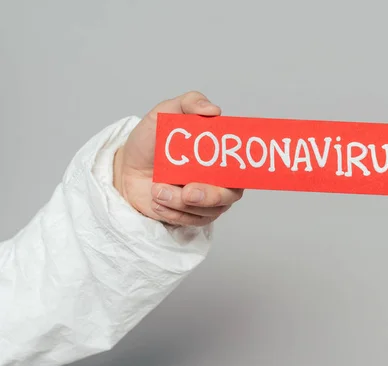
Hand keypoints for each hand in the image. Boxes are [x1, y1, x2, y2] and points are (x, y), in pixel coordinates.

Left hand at [113, 91, 243, 225]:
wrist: (126, 169)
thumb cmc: (150, 141)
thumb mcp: (165, 113)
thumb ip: (189, 103)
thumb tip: (214, 110)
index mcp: (220, 153)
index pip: (243, 164)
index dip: (242, 170)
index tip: (222, 172)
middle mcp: (220, 178)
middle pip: (231, 194)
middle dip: (210, 196)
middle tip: (187, 191)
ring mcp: (208, 199)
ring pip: (209, 210)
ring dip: (181, 203)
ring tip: (157, 190)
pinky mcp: (193, 215)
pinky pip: (193, 221)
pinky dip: (173, 212)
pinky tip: (158, 200)